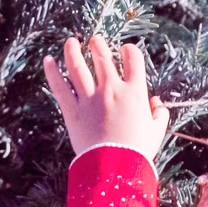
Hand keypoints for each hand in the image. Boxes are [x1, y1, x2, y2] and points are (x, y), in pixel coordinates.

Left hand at [43, 36, 168, 159]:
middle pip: (103, 58)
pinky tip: (48, 61)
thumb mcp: (157, 131)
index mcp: (135, 92)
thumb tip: (156, 102)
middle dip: (98, 45)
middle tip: (94, 40)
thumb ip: (159, 114)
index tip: (126, 50)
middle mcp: (112, 89)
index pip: (133, 60)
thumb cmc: (138, 150)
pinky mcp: (72, 110)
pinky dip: (52, 72)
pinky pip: (60, 87)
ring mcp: (90, 98)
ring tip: (71, 41)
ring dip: (73, 51)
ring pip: (78, 67)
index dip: (130, 51)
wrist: (115, 166)